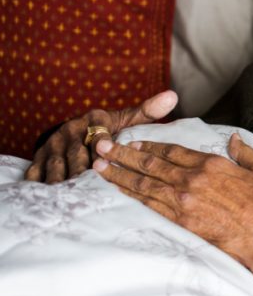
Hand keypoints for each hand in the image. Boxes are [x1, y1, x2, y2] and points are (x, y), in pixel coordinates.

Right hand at [25, 90, 177, 182]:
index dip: (103, 147)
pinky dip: (41, 185)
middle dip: (82, 171)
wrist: (75, 130)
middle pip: (77, 154)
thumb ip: (147, 111)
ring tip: (71, 197)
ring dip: (62, 181)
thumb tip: (172, 97)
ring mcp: (52, 146)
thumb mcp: (125, 118)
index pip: (99, 135)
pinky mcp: (39, 158)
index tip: (108, 160)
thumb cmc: (109, 128)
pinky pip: (36, 172)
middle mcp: (71, 131)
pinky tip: (48, 198)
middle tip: (92, 187)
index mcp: (93, 121)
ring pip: (56, 165)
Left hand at [93, 134, 252, 295]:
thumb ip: (246, 154)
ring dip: (120, 174)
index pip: (174, 150)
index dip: (151, 144)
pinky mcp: (183, 223)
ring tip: (100, 166)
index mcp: (213, 164)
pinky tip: (120, 190)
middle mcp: (194, 180)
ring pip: (145, 184)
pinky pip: (151, 206)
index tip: (135, 141)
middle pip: (151, 164)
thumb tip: (235, 141)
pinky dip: (132, 196)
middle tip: (102, 146)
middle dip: (124, 155)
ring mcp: (185, 202)